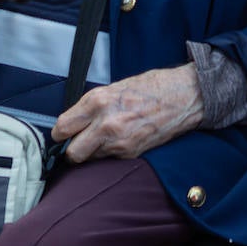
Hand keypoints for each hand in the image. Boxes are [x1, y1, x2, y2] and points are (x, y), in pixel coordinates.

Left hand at [52, 65, 203, 161]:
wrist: (185, 96)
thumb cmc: (152, 87)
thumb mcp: (116, 87)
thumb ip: (92, 106)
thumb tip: (75, 122)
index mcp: (98, 102)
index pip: (61, 128)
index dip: (61, 132)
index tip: (65, 133)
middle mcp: (106, 124)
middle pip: (72, 153)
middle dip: (74, 149)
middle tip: (81, 141)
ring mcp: (119, 141)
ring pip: (91, 158)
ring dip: (94, 151)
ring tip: (107, 136)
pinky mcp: (131, 152)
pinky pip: (110, 158)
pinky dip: (111, 152)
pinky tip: (123, 138)